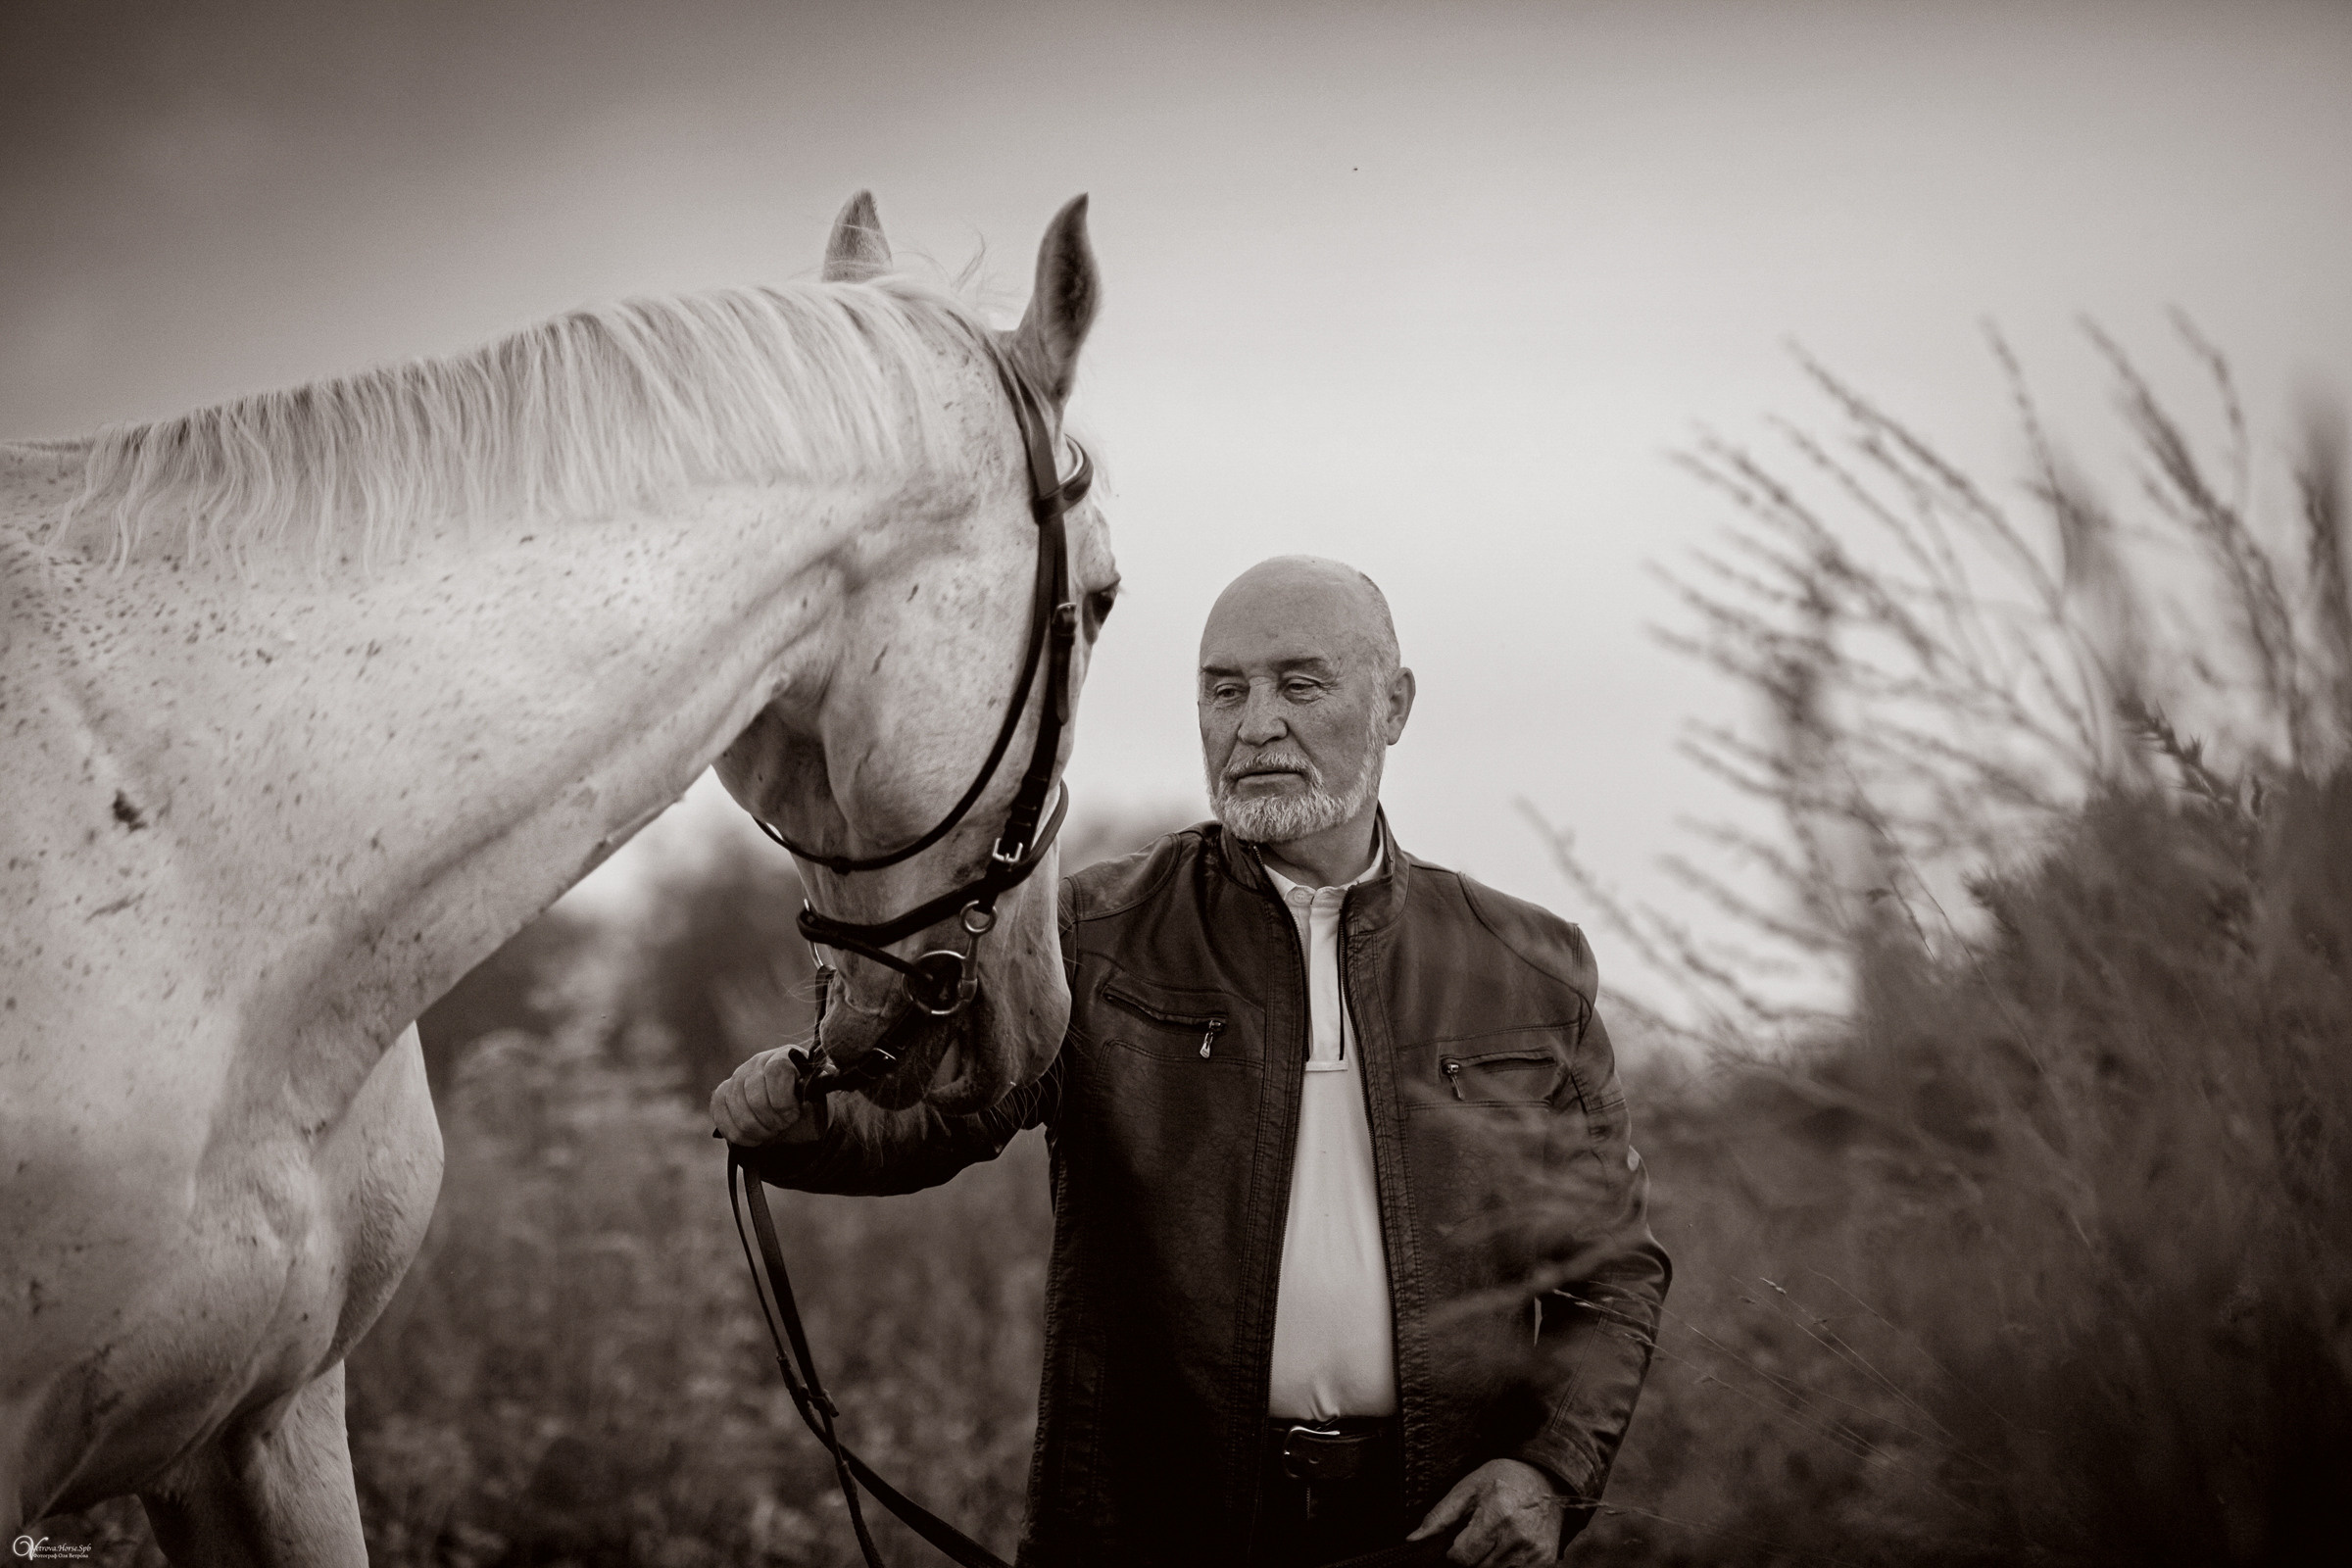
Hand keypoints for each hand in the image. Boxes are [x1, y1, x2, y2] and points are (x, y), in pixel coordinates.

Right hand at [711, 1046, 820, 1144]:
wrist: (795, 1121)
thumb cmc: (809, 1108)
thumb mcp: (819, 1100)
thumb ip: (817, 1091)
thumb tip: (819, 1083)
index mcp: (786, 1057)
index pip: (776, 1070)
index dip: (783, 1098)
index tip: (793, 1116)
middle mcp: (759, 1061)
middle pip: (753, 1091)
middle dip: (769, 1119)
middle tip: (781, 1128)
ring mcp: (738, 1076)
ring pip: (735, 1104)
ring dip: (754, 1128)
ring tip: (769, 1133)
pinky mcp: (723, 1092)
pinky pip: (719, 1110)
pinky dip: (735, 1131)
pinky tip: (752, 1137)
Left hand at [1408, 1458, 1569, 1565]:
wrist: (1547, 1478)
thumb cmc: (1505, 1479)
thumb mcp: (1468, 1488)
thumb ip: (1440, 1515)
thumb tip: (1413, 1539)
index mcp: (1497, 1515)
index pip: (1463, 1558)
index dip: (1455, 1552)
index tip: (1461, 1540)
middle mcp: (1518, 1536)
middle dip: (1473, 1557)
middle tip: (1481, 1536)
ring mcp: (1534, 1552)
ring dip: (1489, 1562)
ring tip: (1495, 1539)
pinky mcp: (1545, 1561)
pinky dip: (1506, 1565)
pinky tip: (1508, 1547)